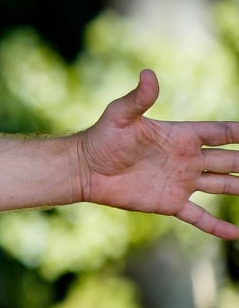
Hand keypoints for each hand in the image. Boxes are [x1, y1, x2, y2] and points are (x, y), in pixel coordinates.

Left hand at [77, 70, 238, 236]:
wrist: (84, 169)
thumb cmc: (102, 138)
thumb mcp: (121, 115)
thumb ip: (139, 98)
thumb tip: (148, 74)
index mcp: (182, 136)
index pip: (222, 133)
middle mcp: (188, 159)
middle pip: (231, 161)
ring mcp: (182, 182)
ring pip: (224, 186)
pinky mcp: (170, 203)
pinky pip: (200, 216)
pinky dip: (218, 225)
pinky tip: (236, 233)